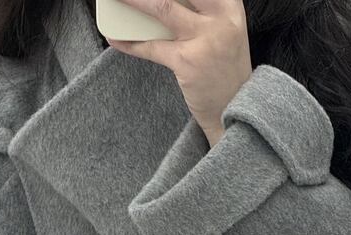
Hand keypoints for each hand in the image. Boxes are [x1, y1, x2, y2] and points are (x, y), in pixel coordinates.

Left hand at [104, 0, 252, 146]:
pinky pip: (152, 47)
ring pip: (162, 8)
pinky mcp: (187, 62)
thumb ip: (203, 11)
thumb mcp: (225, 31)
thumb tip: (163, 4)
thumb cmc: (225, 68)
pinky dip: (131, 43)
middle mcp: (221, 18)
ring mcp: (204, 40)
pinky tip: (116, 38)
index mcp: (230, 6)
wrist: (234, 108)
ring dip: (135, 1)